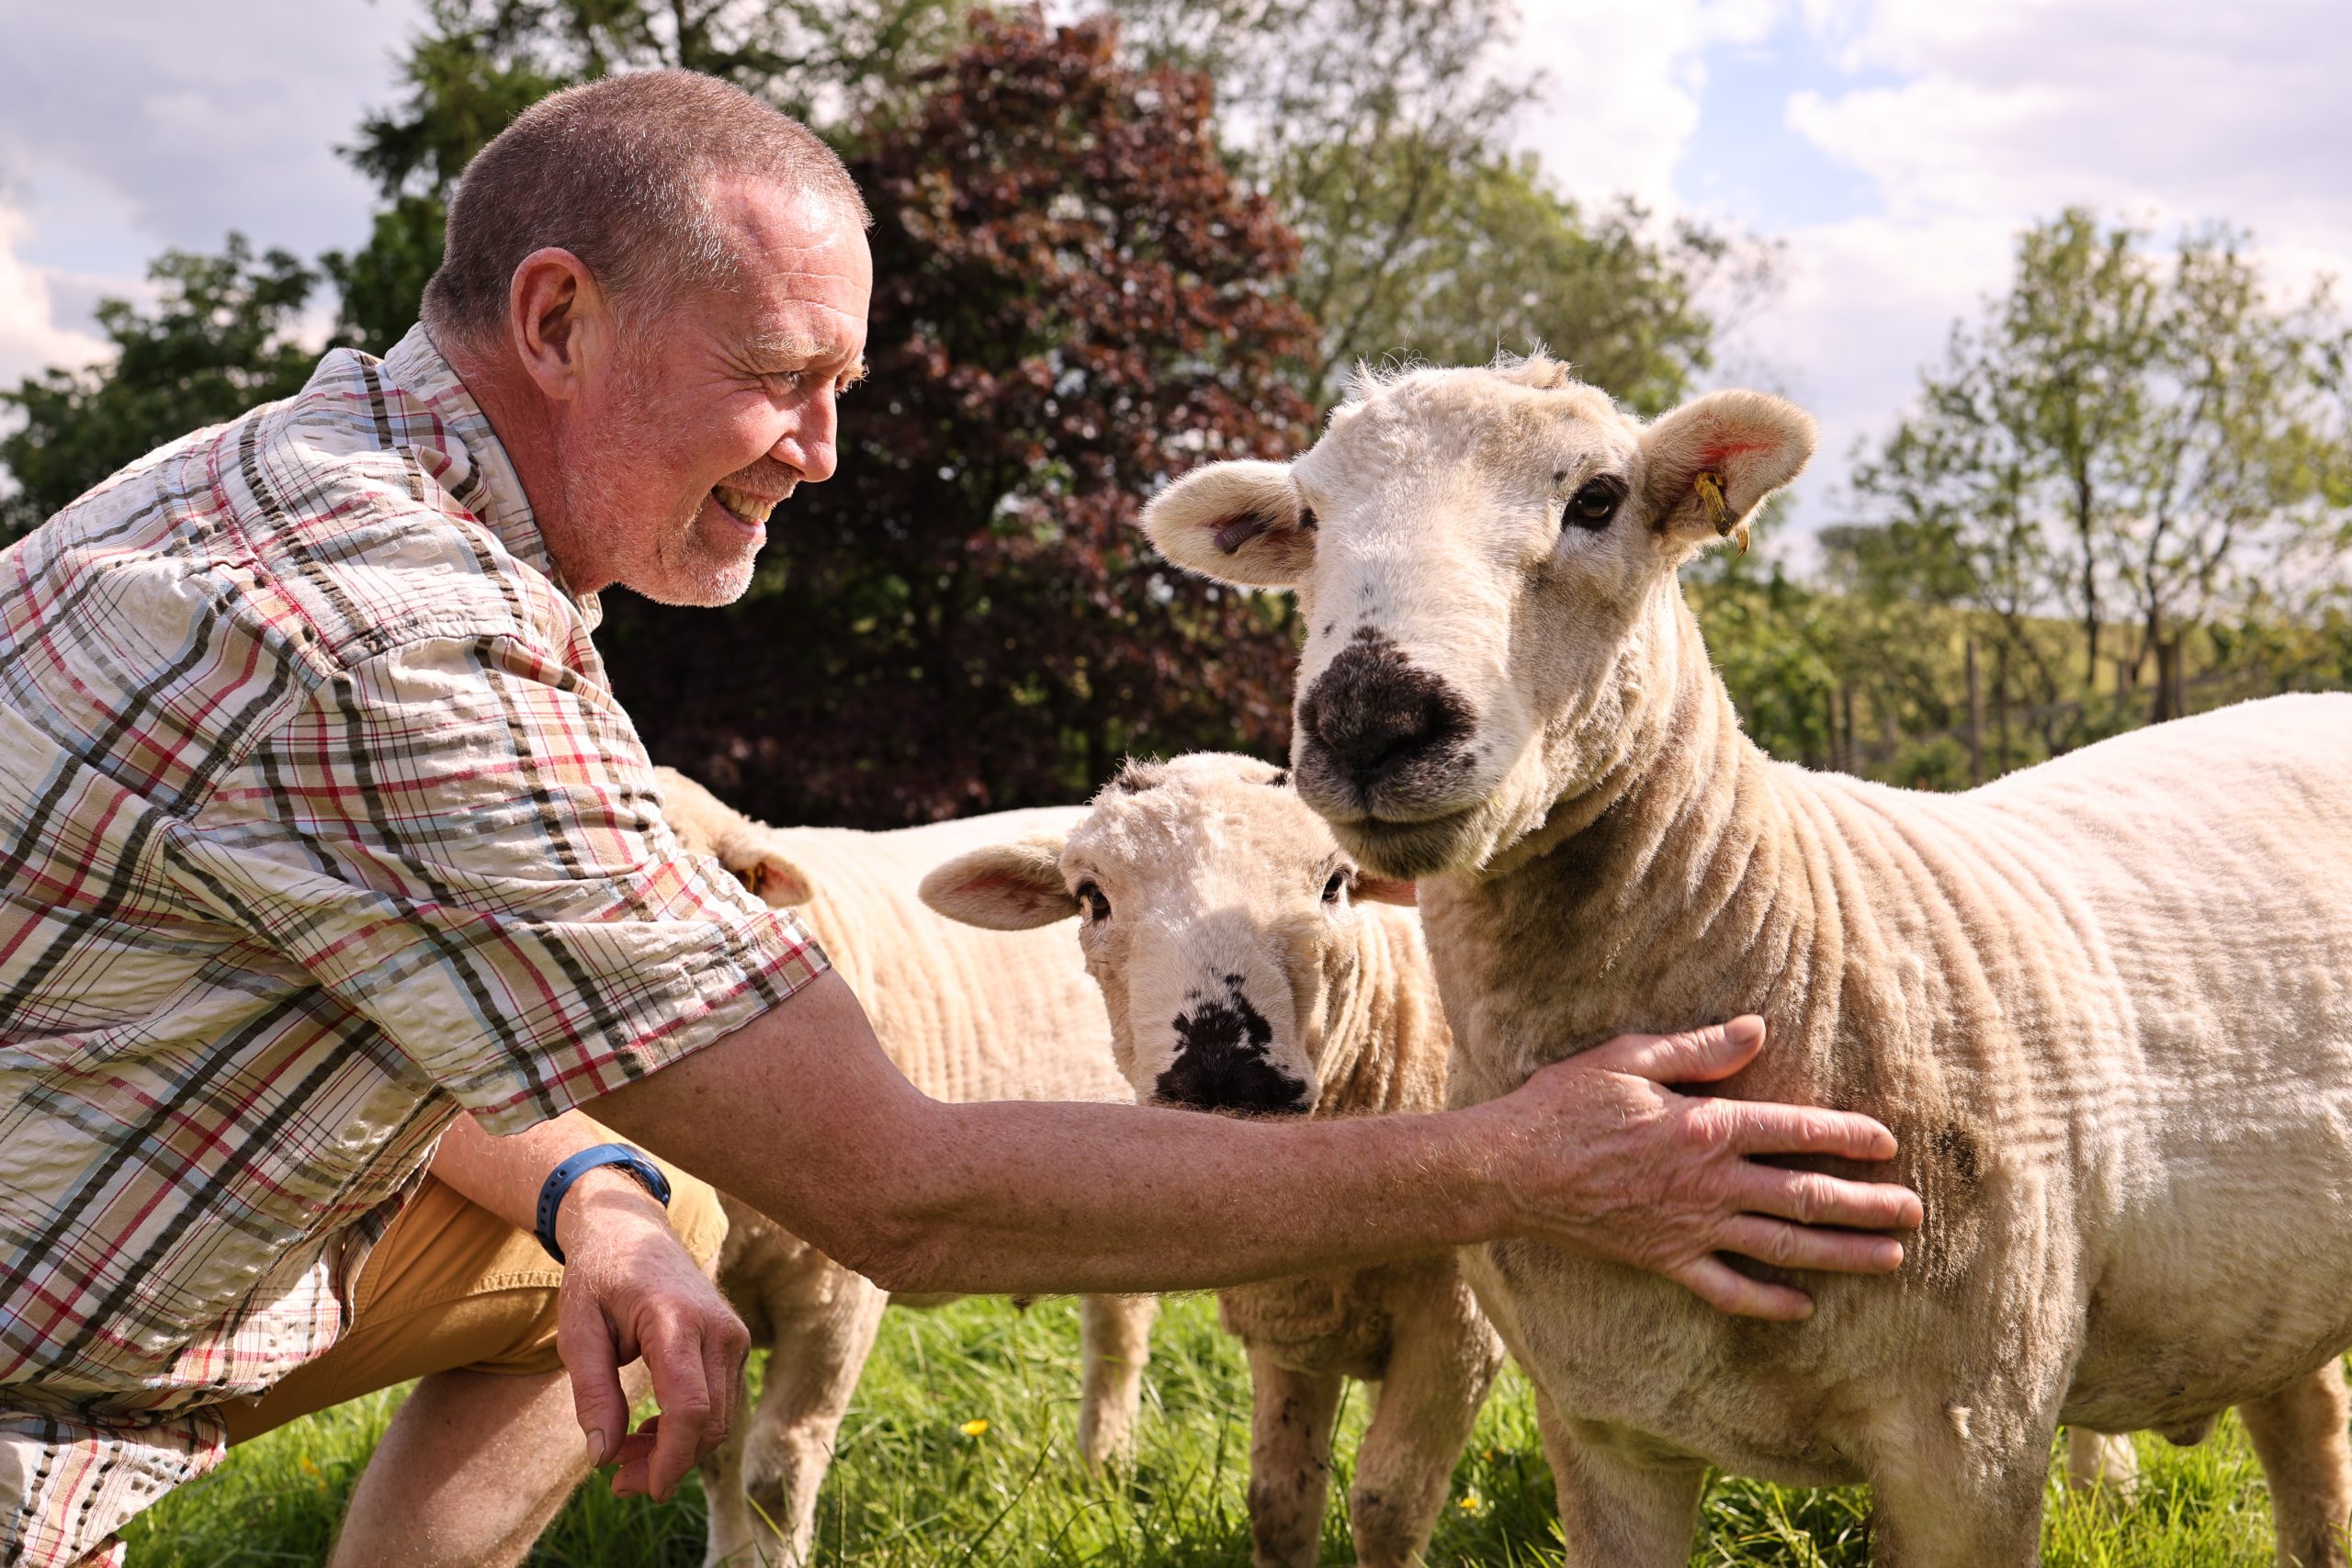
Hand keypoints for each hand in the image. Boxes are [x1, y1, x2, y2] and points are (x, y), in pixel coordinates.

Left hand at [555, 1169, 751, 1500]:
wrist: (632, 1228)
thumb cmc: (598, 1277)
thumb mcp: (578, 1332)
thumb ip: (592, 1394)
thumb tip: (602, 1458)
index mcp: (676, 1320)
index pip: (689, 1407)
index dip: (669, 1459)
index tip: (642, 1490)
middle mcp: (718, 1328)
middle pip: (708, 1422)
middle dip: (666, 1463)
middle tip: (616, 1479)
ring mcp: (734, 1334)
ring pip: (719, 1419)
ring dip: (677, 1450)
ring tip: (626, 1455)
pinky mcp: (736, 1343)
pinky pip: (721, 1402)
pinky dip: (689, 1428)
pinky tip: (650, 1430)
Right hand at [1486, 1016, 1922, 1320]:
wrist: (1512, 1169)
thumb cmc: (1565, 1104)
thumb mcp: (1629, 1057)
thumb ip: (1699, 1048)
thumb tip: (1757, 1029)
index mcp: (1707, 1127)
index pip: (1796, 1130)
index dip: (1847, 1135)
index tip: (1887, 1142)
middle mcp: (1710, 1182)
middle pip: (1805, 1195)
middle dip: (1867, 1204)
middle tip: (1914, 1212)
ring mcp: (1691, 1228)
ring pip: (1783, 1246)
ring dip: (1841, 1253)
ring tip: (1889, 1259)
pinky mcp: (1665, 1260)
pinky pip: (1728, 1289)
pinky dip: (1769, 1301)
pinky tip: (1802, 1308)